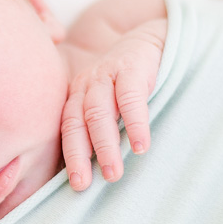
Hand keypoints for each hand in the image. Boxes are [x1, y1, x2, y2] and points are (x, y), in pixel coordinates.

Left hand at [61, 18, 166, 190]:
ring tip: (113, 174)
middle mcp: (88, 83)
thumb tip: (95, 169)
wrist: (154, 38)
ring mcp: (108, 74)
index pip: (69, 127)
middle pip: (78, 122)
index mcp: (79, 94)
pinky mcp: (132, 67)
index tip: (78, 184)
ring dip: (104, 145)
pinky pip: (131, 98)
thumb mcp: (109, 100)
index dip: (70, 156)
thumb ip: (99, 126)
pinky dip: (135, 124)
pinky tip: (141, 146)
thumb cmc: (131, 81)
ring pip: (99, 112)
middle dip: (80, 155)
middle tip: (84, 186)